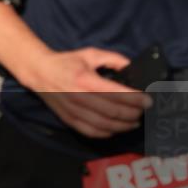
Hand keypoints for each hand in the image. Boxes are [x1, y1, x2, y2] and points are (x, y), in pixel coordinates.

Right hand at [23, 48, 150, 138]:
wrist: (39, 71)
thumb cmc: (66, 62)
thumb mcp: (89, 54)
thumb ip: (112, 59)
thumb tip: (132, 67)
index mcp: (84, 79)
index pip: (116, 93)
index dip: (135, 99)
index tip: (148, 100)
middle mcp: (78, 96)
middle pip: (113, 111)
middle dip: (133, 113)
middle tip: (144, 110)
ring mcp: (73, 110)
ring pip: (104, 124)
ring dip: (123, 125)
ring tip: (134, 122)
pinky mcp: (68, 119)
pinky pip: (91, 131)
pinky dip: (106, 133)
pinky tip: (116, 128)